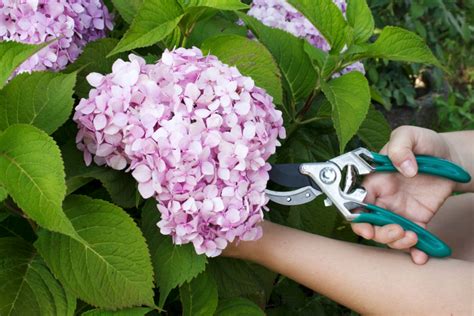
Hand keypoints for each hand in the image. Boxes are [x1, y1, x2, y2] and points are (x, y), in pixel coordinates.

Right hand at [351, 126, 455, 263]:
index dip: (356, 215)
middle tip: (395, 231)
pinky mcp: (417, 220)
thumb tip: (404, 167)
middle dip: (377, 233)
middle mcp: (383, 197)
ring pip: (387, 234)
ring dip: (395, 242)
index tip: (365, 225)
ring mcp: (399, 210)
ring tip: (412, 237)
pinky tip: (420, 255)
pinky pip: (412, 240)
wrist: (452, 157)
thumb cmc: (426, 143)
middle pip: (368, 223)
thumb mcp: (411, 135)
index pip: (356, 200)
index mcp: (375, 179)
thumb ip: (401, 146)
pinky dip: (414, 251)